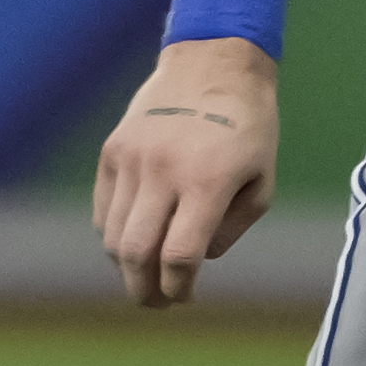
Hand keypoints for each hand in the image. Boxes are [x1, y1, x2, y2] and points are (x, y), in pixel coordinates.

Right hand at [93, 39, 278, 307]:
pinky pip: (105, 208)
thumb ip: (230, 229)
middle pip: (136, 253)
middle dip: (144, 290)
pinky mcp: (113, 149)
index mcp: (207, 181)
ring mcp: (132, 158)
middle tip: (155, 303)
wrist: (213, 62)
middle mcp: (163, 170)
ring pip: (114, 235)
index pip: (180, 255)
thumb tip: (193, 261)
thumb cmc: (248, 126)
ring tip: (145, 276)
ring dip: (127, 266)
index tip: (184, 298)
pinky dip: (115, 233)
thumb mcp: (261, 181)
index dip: (178, 288)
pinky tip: (135, 239)